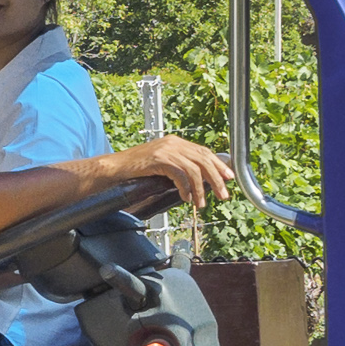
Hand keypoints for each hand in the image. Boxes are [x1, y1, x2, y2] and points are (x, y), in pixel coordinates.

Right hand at [105, 135, 232, 207]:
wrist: (115, 168)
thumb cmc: (135, 170)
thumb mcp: (161, 166)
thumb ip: (178, 168)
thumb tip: (198, 181)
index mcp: (175, 142)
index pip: (204, 152)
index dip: (219, 165)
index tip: (230, 178)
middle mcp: (173, 143)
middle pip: (203, 159)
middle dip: (217, 178)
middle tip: (223, 195)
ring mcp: (166, 150)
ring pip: (194, 168)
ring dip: (201, 189)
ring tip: (201, 204)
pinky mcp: (158, 159)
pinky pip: (180, 174)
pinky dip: (185, 188)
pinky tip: (186, 198)